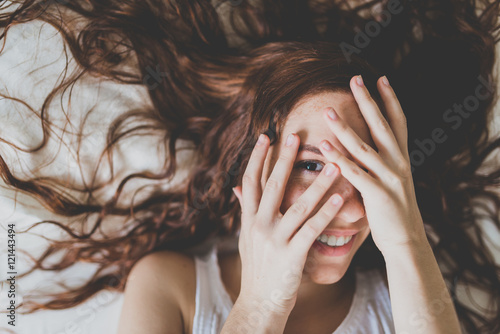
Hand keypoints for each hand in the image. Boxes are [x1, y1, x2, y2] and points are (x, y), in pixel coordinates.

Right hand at [232, 132, 343, 314]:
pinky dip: (325, 213)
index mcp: (249, 219)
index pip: (251, 181)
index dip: (257, 157)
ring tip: (333, 165)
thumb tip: (237, 189)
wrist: (259, 304)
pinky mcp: (291, 255)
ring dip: (317, 184)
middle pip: (272, 186)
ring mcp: (274, 240)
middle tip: (295, 135)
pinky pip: (311, 230)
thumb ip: (246, 211)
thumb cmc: (257, 269)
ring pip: (297, 205)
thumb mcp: (246, 238)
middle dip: (284, 159)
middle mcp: (259, 226)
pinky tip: (339, 200)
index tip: (266, 136)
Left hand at [318, 75, 426, 256]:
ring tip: (327, 111)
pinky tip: (324, 147)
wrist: (406, 240)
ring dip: (344, 127)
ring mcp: (390, 178)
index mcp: (402, 158)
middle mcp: (398, 163)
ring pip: (364, 147)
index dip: (390, 99)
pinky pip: (355, 173)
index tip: (381, 78)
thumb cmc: (393, 210)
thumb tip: (365, 146)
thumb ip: (380, 162)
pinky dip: (339, 159)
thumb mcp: (392, 180)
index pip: (398, 122)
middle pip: (382, 126)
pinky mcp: (378, 194)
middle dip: (367, 101)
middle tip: (355, 79)